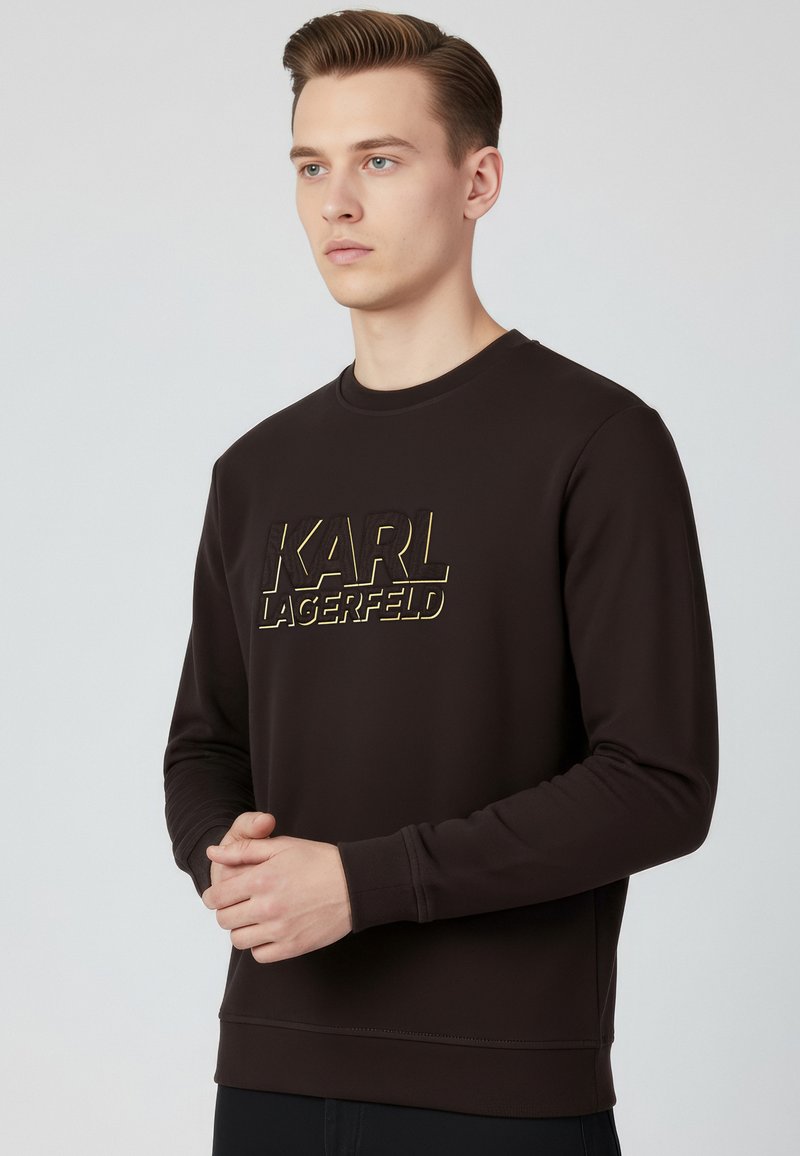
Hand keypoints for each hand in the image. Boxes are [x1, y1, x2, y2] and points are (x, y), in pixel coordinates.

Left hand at [202, 814, 352, 961]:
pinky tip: (269, 930)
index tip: (217, 896)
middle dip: (226, 911)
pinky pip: (259, 955)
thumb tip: (212, 853)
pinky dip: (259, 945)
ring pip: (239, 940)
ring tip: (254, 917)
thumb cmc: (318, 860)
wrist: (354, 884)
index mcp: (261, 879)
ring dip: (241, 929)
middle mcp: (267, 907)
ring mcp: (280, 930)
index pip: (217, 897)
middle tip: (238, 904)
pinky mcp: (292, 947)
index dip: (212, 897)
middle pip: (224, 920)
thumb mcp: (281, 846)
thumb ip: (243, 850)